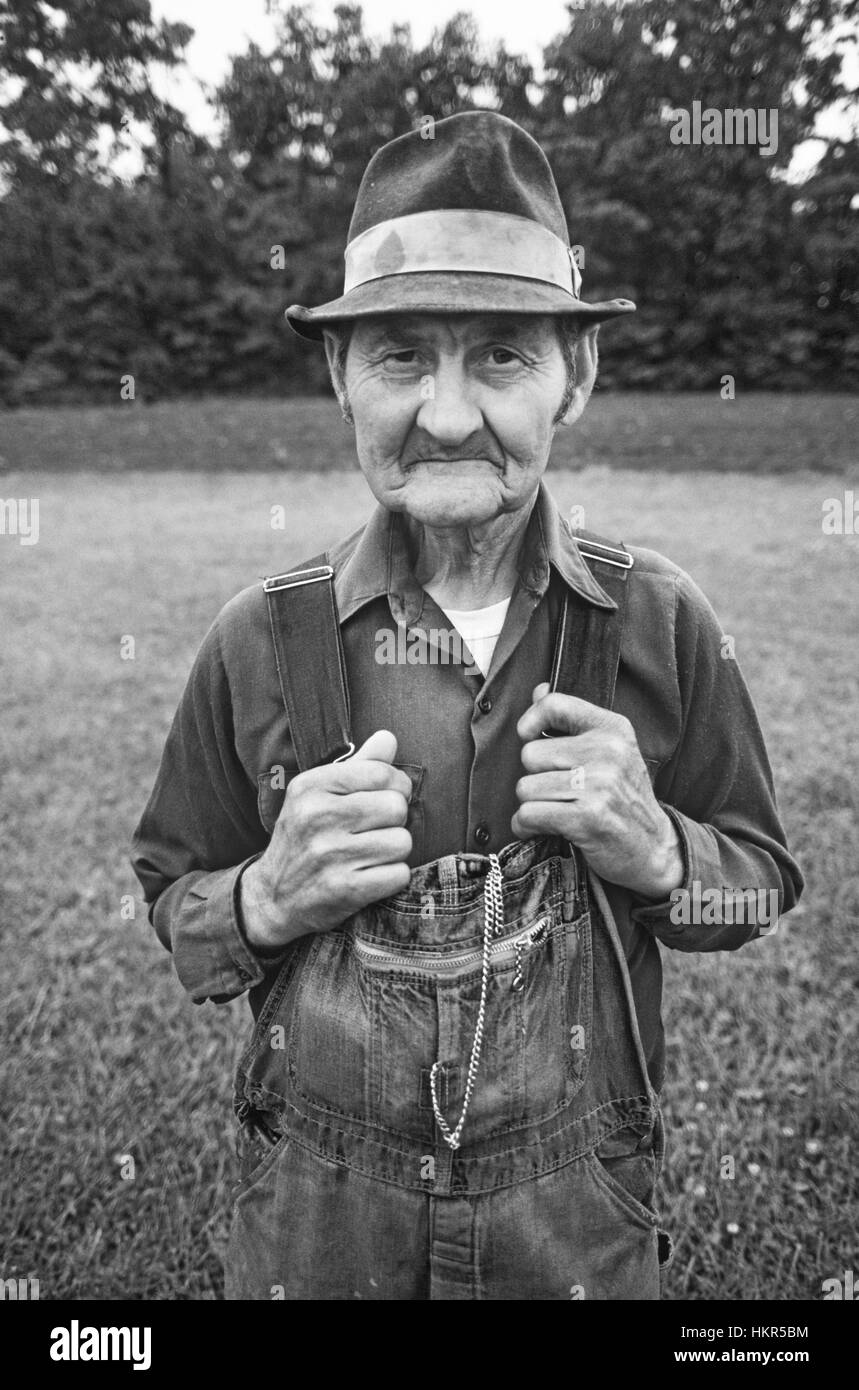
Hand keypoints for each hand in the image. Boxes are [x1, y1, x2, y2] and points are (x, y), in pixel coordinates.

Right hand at [240, 730, 412, 951]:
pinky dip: (391, 877)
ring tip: (369, 855)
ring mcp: (330, 855)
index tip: (385, 798)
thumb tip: (389, 738)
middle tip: (374, 831)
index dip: (397, 787)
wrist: (272, 897)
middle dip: (394, 821)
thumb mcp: (318, 795)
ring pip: (402, 842)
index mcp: (311, 786)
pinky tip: (369, 876)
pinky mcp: (345, 889)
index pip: (382, 773)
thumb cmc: (304, 838)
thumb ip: (357, 765)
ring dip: (393, 851)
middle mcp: (318, 817)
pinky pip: (399, 874)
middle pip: (397, 807)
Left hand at [511, 684, 683, 899]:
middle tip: (557, 791)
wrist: (654, 848)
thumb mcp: (611, 751)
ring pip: (526, 788)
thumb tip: (539, 690)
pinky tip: (542, 828)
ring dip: (532, 805)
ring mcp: (599, 785)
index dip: (530, 722)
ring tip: (555, 810)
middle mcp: (607, 752)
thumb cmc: (625, 798)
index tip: (529, 737)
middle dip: (534, 777)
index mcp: (613, 728)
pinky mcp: (587, 817)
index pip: (554, 704)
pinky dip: (526, 826)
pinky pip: (529, 815)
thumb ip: (573, 720)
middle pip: (530, 754)